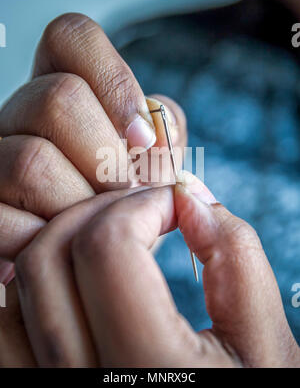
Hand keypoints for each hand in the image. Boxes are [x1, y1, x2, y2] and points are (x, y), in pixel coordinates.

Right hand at [0, 12, 185, 266]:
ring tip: (97, 222)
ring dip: (82, 204)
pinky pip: (3, 219)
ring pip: (30, 161)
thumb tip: (155, 132)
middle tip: (124, 194)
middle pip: (56, 98)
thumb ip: (164, 131)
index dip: (115, 83)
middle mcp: (20, 114)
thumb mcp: (155, 157)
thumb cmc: (126, 198)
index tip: (141, 139)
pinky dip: (47, 238)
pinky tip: (63, 242)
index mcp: (62, 86)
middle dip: (106, 158)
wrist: (95, 250)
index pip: (71, 36)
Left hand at [3, 171, 298, 366]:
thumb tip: (189, 197)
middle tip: (144, 209)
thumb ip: (236, 258)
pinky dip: (41, 283)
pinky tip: (85, 277)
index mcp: (149, 371)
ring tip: (114, 234)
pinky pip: (9, 324)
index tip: (175, 203)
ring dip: (64, 239)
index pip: (107, 249)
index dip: (143, 206)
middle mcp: (82, 387)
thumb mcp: (267, 346)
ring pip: (17, 286)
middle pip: (50, 257)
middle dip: (101, 211)